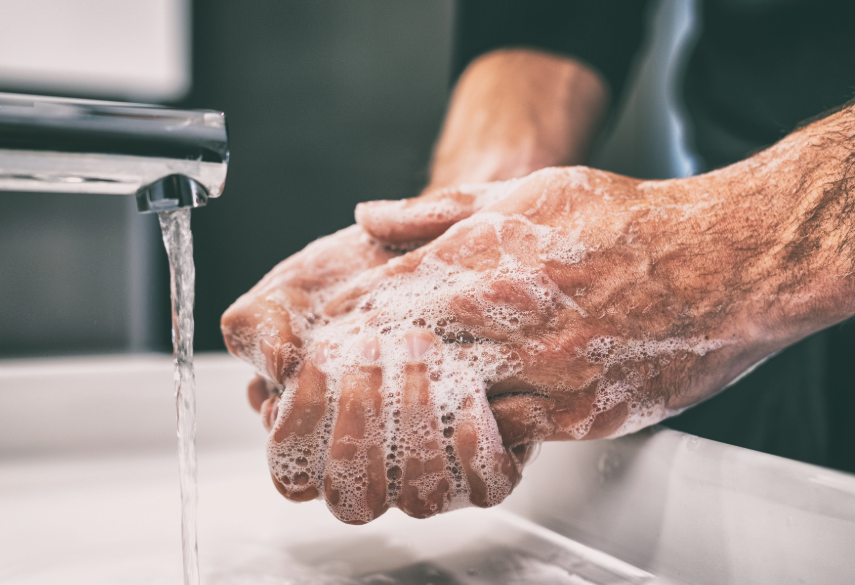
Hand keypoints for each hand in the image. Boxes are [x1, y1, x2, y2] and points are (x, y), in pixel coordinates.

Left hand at [247, 161, 828, 523]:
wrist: (726, 267)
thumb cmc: (630, 222)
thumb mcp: (527, 191)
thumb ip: (439, 209)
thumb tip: (370, 216)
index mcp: (486, 263)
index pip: (384, 302)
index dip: (345, 322)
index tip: (320, 335)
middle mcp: (506, 324)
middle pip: (403, 363)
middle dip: (365, 375)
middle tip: (338, 384)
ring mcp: (542, 377)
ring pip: (449, 412)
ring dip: (415, 411)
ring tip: (393, 409)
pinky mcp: (577, 418)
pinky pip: (508, 438)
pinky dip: (477, 431)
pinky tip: (466, 420)